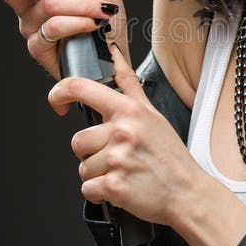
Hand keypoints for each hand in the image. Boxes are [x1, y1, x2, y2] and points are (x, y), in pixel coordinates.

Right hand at [0, 0, 129, 77]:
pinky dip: (78, 22)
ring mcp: (31, 27)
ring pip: (45, 6)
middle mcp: (28, 6)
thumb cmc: (103, 26)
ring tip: (102, 8)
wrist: (113, 60)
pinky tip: (94, 23)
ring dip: (79, 4)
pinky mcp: (40, 49)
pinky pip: (54, 28)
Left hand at [48, 46, 199, 225]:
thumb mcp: (153, 114)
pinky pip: (87, 189)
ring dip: (98, 174)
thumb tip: (114, 53)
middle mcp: (122, 132)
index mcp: (129, 111)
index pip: (80, 88)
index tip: (58, 103)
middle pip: (78, 141)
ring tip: (124, 172)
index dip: (59, 93)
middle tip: (118, 157)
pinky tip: (122, 187)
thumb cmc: (170, 156)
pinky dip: (100, 193)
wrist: (188, 193)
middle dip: (92, 153)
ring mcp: (117, 160)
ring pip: (82, 167)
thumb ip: (128, 84)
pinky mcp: (114, 186)